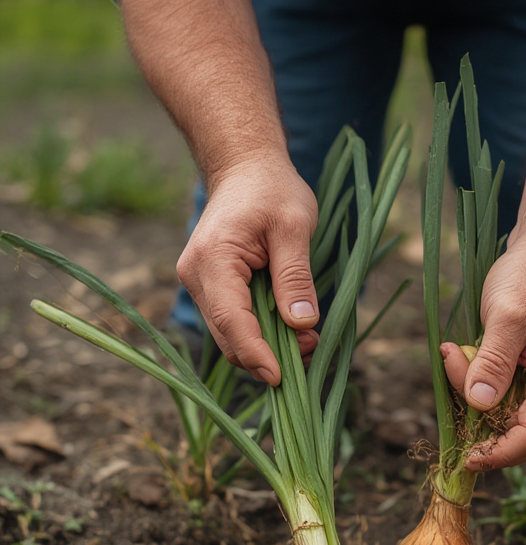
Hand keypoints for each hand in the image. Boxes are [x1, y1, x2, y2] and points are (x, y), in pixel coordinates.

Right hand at [176, 154, 319, 384]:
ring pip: (229, 334)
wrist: (245, 168)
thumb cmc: (272, 189)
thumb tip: (301, 324)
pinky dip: (260, 332)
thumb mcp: (294, 227)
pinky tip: (291, 329)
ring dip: (266, 346)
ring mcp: (199, 283)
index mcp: (213, 259)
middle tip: (312, 349)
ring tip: (308, 339)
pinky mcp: (211, 288)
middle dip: (267, 354)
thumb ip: (295, 277)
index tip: (281, 376)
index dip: (256, 353)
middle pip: (227, 336)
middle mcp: (195, 276)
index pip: (231, 320)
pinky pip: (233, 322)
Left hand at [440, 236, 525, 468]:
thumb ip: (493, 361)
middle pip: (521, 432)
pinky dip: (477, 381)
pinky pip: (501, 394)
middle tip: (452, 372)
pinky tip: (460, 353)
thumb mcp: (508, 315)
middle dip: (480, 420)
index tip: (467, 457)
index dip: (501, 453)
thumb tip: (479, 404)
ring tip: (453, 352)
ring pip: (506, 413)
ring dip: (473, 394)